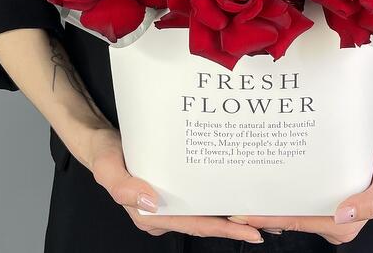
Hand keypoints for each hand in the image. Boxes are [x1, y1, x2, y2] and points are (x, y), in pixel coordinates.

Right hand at [88, 128, 263, 243]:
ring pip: (207, 209)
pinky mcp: (175, 186)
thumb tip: (151, 202)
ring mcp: (170, 199)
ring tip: (263, 212)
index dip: (223, 230)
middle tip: (270, 222)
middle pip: (206, 221)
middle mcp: (164, 212)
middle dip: (237, 225)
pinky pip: (201, 193)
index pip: (194, 225)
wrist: (102, 141)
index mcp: (150, 216)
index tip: (251, 232)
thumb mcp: (108, 169)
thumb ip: (124, 188)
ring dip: (233, 212)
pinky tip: (237, 190)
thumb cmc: (105, 155)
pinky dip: (220, 195)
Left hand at [229, 136, 372, 244]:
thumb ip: (369, 202)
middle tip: (234, 204)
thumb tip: (342, 214)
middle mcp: (333, 220)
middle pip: (289, 218)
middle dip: (262, 213)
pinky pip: (299, 198)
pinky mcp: (324, 196)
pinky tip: (268, 182)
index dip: (268, 218)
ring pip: (292, 209)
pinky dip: (282, 193)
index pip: (297, 222)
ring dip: (270, 202)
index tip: (243, 214)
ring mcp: (327, 209)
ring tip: (244, 193)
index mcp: (343, 225)